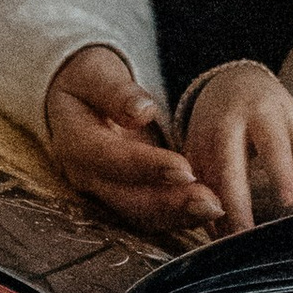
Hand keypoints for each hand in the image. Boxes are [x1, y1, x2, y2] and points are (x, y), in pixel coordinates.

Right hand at [44, 43, 222, 238]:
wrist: (76, 99)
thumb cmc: (88, 81)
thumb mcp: (94, 73)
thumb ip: (115, 91)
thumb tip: (141, 111)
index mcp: (76, 142)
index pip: (109, 160)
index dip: (146, 167)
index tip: (185, 169)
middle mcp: (88, 176)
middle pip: (126, 200)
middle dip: (170, 205)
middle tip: (212, 204)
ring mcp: (105, 192)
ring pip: (140, 216)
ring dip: (179, 217)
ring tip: (216, 210)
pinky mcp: (125, 198)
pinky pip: (152, 216)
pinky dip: (180, 218)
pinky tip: (210, 213)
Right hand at [180, 63, 292, 233]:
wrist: (224, 83)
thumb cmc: (267, 107)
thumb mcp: (292, 122)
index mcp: (260, 112)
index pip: (272, 143)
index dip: (280, 171)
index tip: (289, 201)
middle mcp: (226, 124)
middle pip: (229, 168)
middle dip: (237, 205)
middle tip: (250, 238)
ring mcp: (201, 139)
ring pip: (206, 183)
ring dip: (218, 217)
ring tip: (234, 248)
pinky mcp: (186, 154)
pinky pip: (192, 189)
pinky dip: (204, 214)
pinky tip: (217, 238)